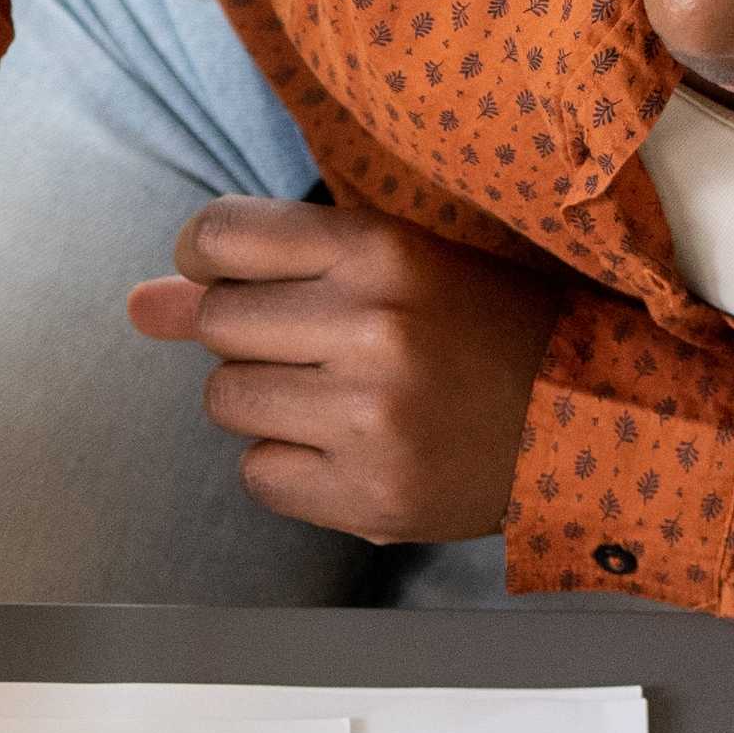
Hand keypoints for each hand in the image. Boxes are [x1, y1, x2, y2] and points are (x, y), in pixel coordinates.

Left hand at [129, 197, 563, 541]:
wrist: (595, 419)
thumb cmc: (483, 329)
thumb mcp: (394, 267)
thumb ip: (263, 272)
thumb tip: (138, 305)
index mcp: (382, 249)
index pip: (219, 236)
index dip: (205, 261)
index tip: (231, 279)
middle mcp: (371, 327)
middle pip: (216, 323)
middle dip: (247, 336)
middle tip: (316, 346)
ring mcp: (370, 418)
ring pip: (226, 402)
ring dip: (264, 403)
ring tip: (339, 398)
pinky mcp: (371, 496)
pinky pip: (258, 474)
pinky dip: (289, 468)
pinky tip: (350, 451)